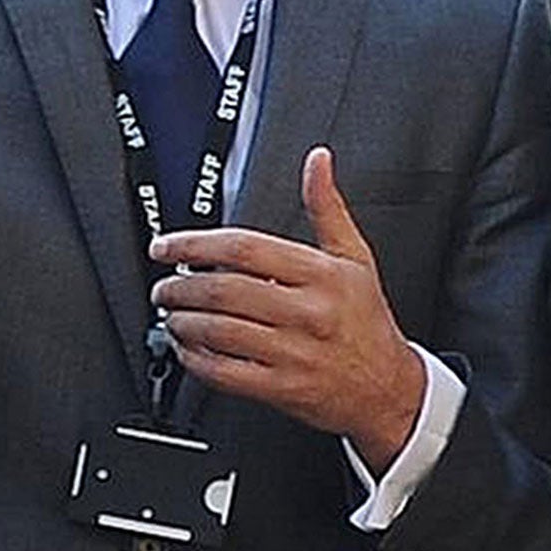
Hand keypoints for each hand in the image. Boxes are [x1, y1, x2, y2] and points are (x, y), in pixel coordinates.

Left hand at [150, 147, 425, 472]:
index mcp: (322, 274)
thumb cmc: (366, 319)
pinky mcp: (281, 388)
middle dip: (181, 286)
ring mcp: (293, 352)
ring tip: (171, 314)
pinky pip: (225, 373)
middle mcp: (307, 312)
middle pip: (225, 290)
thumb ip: (327, 207)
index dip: (197, 244)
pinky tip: (187, 350)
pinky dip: (196, 360)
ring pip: (219, 332)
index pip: (246, 249)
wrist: (386, 387)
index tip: (168, 246)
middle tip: (164, 285)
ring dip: (182, 322)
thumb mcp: (355, 256)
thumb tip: (317, 161)